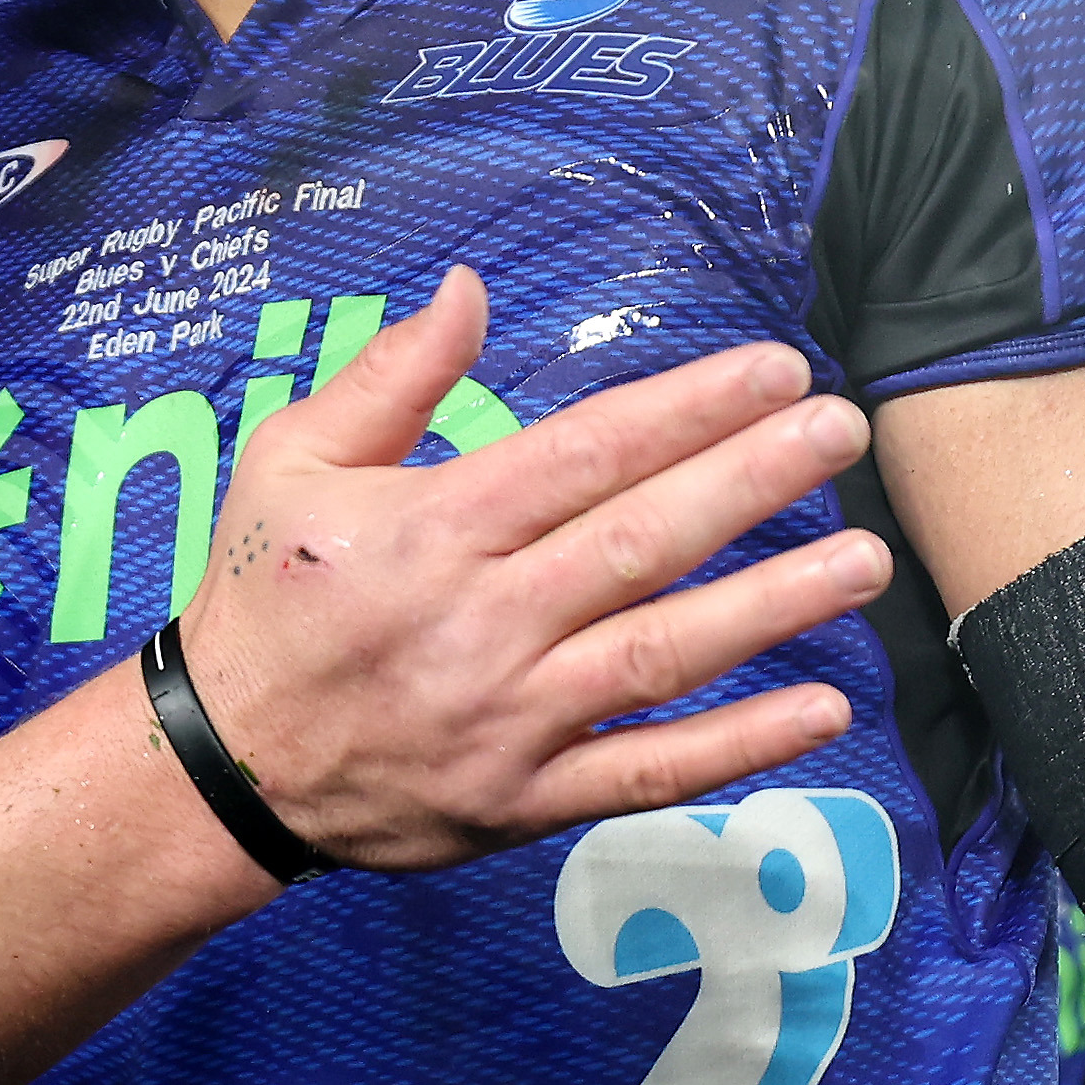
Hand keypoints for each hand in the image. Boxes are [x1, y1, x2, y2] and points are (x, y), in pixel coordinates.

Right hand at [177, 268, 885, 871]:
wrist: (223, 765)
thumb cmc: (265, 596)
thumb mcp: (290, 461)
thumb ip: (388, 376)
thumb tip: (469, 286)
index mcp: (429, 529)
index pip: (583, 456)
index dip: (685, 410)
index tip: (773, 373)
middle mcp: (480, 621)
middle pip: (639, 543)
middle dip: (750, 483)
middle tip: (845, 435)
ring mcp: (510, 718)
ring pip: (660, 654)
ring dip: (771, 606)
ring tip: (862, 558)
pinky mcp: (526, 799)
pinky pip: (646, 774)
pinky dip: (736, 748)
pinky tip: (820, 711)